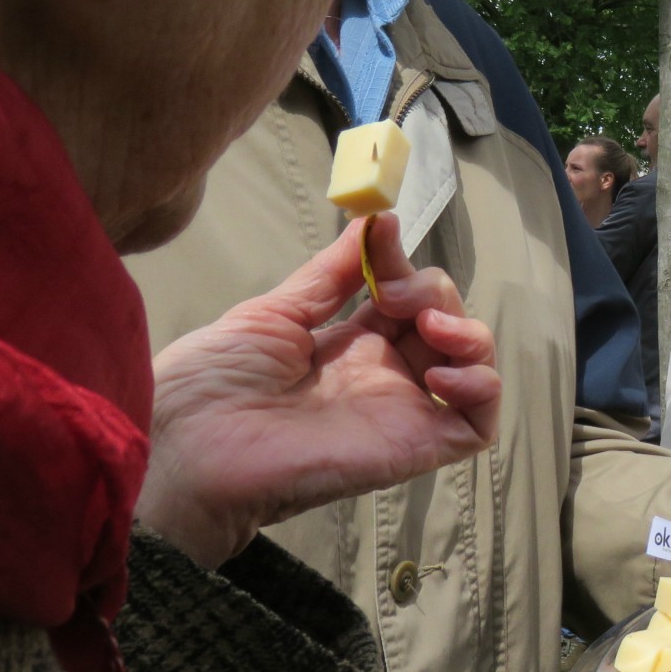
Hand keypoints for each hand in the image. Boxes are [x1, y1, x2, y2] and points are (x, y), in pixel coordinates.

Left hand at [138, 216, 499, 565]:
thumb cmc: (214, 383)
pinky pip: (477, 424)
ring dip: (469, 334)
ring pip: (474, 368)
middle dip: (433, 290)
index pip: (406, 295)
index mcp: (350, 346)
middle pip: (446, 322)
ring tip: (430, 325)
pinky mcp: (414, 447)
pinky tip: (439, 373)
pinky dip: (481, 388)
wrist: (190, 445)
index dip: (403, 262)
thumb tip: (373, 223)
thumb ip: (330, 275)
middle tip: (394, 295)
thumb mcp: (275, 313)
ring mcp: (403, 412)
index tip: (383, 235)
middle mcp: (384, 376)